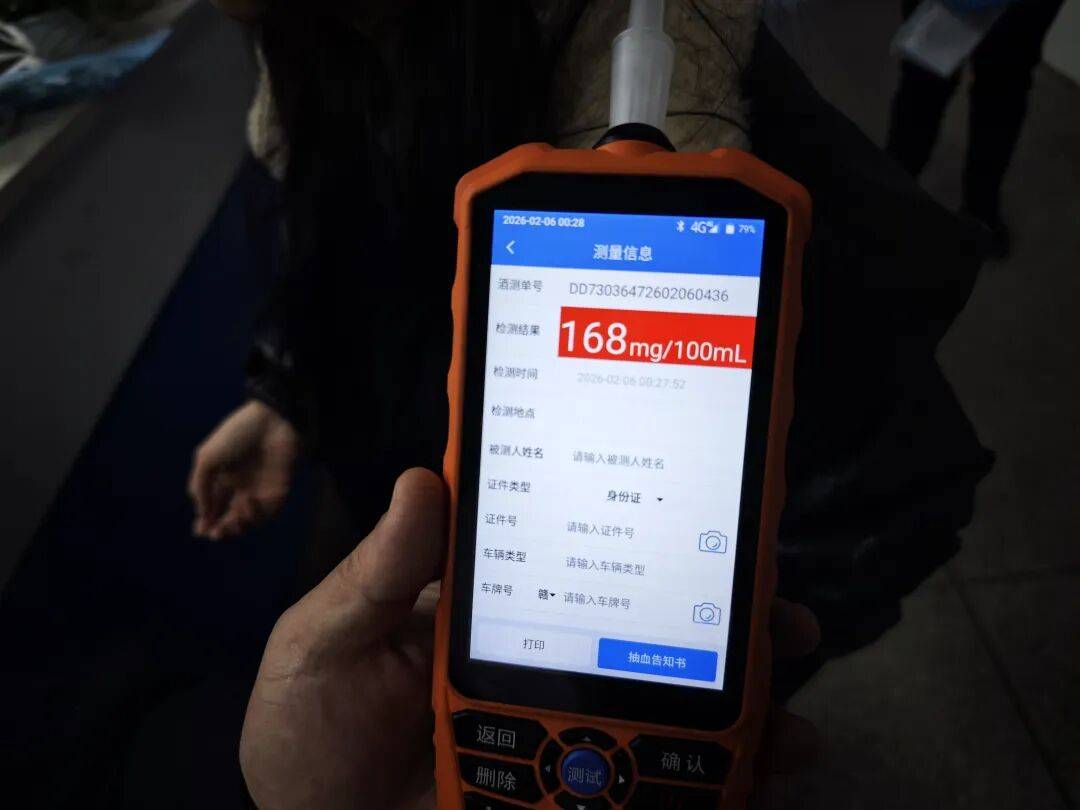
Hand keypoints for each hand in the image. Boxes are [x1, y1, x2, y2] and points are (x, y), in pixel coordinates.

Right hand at [188, 400, 300, 539]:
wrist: (272, 421)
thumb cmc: (237, 434)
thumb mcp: (208, 459)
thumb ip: (200, 487)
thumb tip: (202, 516)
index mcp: (221, 479)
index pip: (212, 508)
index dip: (206, 521)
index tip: (199, 530)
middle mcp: (240, 487)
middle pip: (229, 519)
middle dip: (221, 530)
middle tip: (215, 532)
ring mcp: (259, 490)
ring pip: (248, 521)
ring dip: (237, 527)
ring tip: (228, 523)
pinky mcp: (278, 492)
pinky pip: (267, 513)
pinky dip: (255, 515)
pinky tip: (247, 504)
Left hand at [238, 467, 819, 809]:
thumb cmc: (306, 732)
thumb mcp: (324, 642)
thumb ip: (374, 575)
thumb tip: (421, 478)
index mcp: (488, 608)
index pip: (574, 554)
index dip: (637, 531)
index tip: (699, 511)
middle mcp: (539, 659)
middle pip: (642, 626)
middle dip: (718, 619)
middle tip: (782, 613)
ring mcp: (556, 729)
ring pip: (659, 705)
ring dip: (733, 706)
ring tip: (789, 717)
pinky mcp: (565, 792)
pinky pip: (645, 786)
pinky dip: (705, 785)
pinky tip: (757, 778)